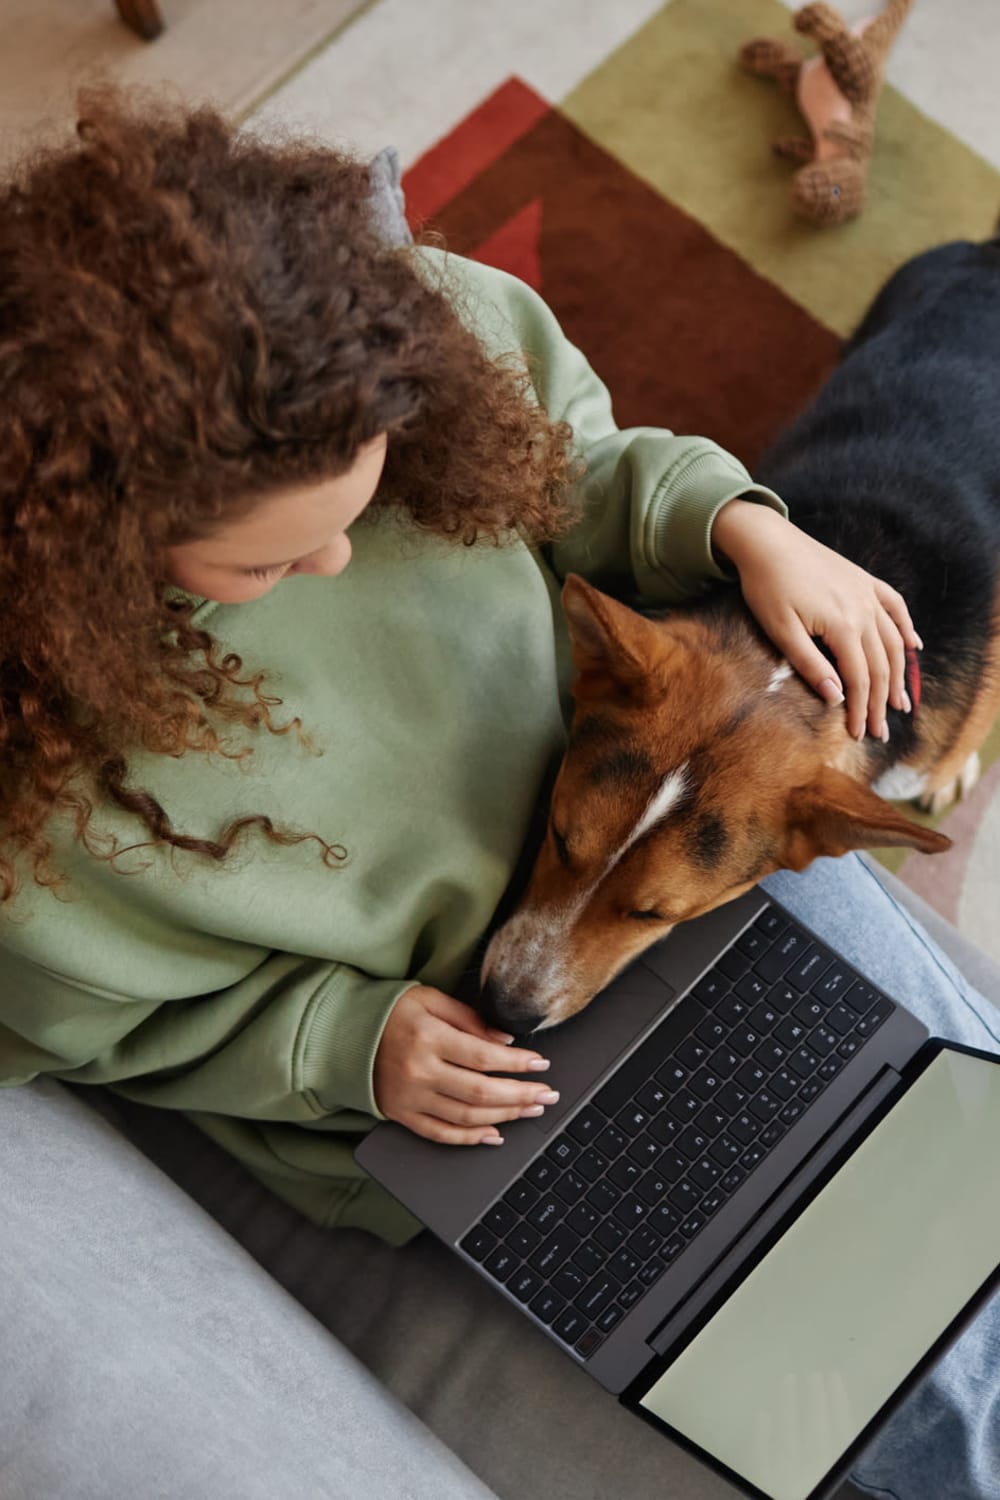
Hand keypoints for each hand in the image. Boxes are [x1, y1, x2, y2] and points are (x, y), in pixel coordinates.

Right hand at [373, 984, 557, 1144]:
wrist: (341, 1035)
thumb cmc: (389, 1012)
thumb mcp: (428, 999)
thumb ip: (468, 1018)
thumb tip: (504, 1041)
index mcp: (428, 1037)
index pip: (483, 1057)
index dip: (517, 1064)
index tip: (541, 1065)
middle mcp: (419, 1071)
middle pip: (480, 1092)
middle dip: (521, 1095)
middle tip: (548, 1095)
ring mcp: (410, 1098)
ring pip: (466, 1117)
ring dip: (504, 1117)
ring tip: (531, 1111)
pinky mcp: (402, 1115)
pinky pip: (440, 1134)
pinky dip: (469, 1139)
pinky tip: (494, 1136)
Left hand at [712, 500, 921, 740]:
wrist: (766, 540)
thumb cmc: (766, 587)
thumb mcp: (781, 631)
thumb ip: (811, 665)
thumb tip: (837, 698)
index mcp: (843, 626)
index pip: (859, 678)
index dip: (861, 710)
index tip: (859, 735)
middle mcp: (864, 609)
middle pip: (881, 665)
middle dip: (881, 702)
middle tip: (882, 732)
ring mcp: (867, 593)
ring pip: (893, 641)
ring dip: (900, 674)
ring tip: (901, 702)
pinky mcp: (864, 580)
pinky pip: (896, 606)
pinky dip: (907, 628)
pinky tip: (914, 646)